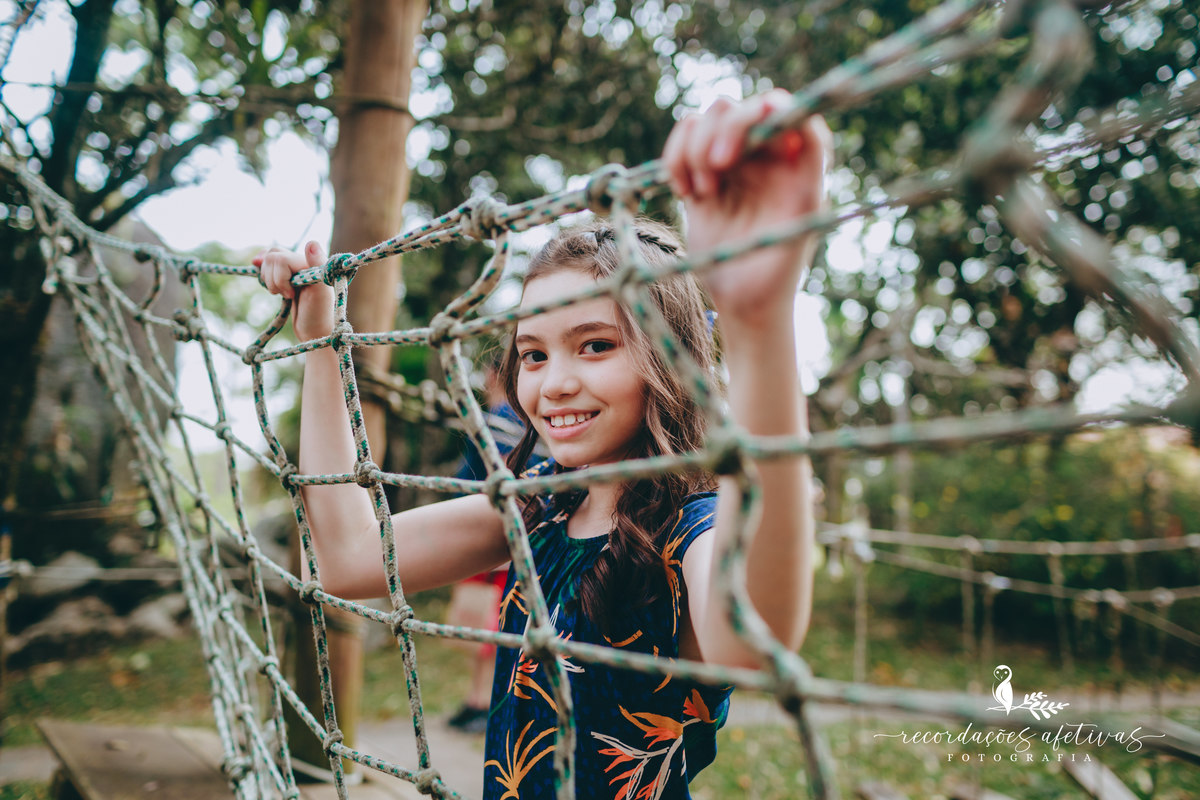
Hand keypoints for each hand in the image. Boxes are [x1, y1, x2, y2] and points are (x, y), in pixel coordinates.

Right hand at [254, 241, 334, 340]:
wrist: (315, 332)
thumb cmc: (319, 315)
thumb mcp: (321, 292)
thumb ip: (317, 265)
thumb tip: (311, 243)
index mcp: (312, 262)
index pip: (280, 258)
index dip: (280, 278)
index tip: (291, 294)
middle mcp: (304, 262)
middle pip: (272, 255)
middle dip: (273, 278)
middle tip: (288, 295)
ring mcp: (294, 269)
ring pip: (268, 260)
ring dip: (270, 280)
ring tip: (284, 295)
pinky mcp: (286, 277)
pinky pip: (268, 265)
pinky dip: (263, 271)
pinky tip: (257, 268)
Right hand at [662, 91, 831, 325]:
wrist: (743, 301)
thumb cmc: (780, 266)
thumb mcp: (805, 216)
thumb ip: (810, 167)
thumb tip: (804, 123)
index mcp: (795, 160)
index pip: (782, 109)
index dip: (764, 113)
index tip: (751, 143)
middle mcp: (763, 155)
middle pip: (737, 108)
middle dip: (723, 131)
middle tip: (716, 167)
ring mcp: (730, 164)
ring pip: (705, 120)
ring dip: (695, 149)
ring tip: (703, 191)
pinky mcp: (699, 177)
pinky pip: (680, 144)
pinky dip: (674, 160)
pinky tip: (685, 193)